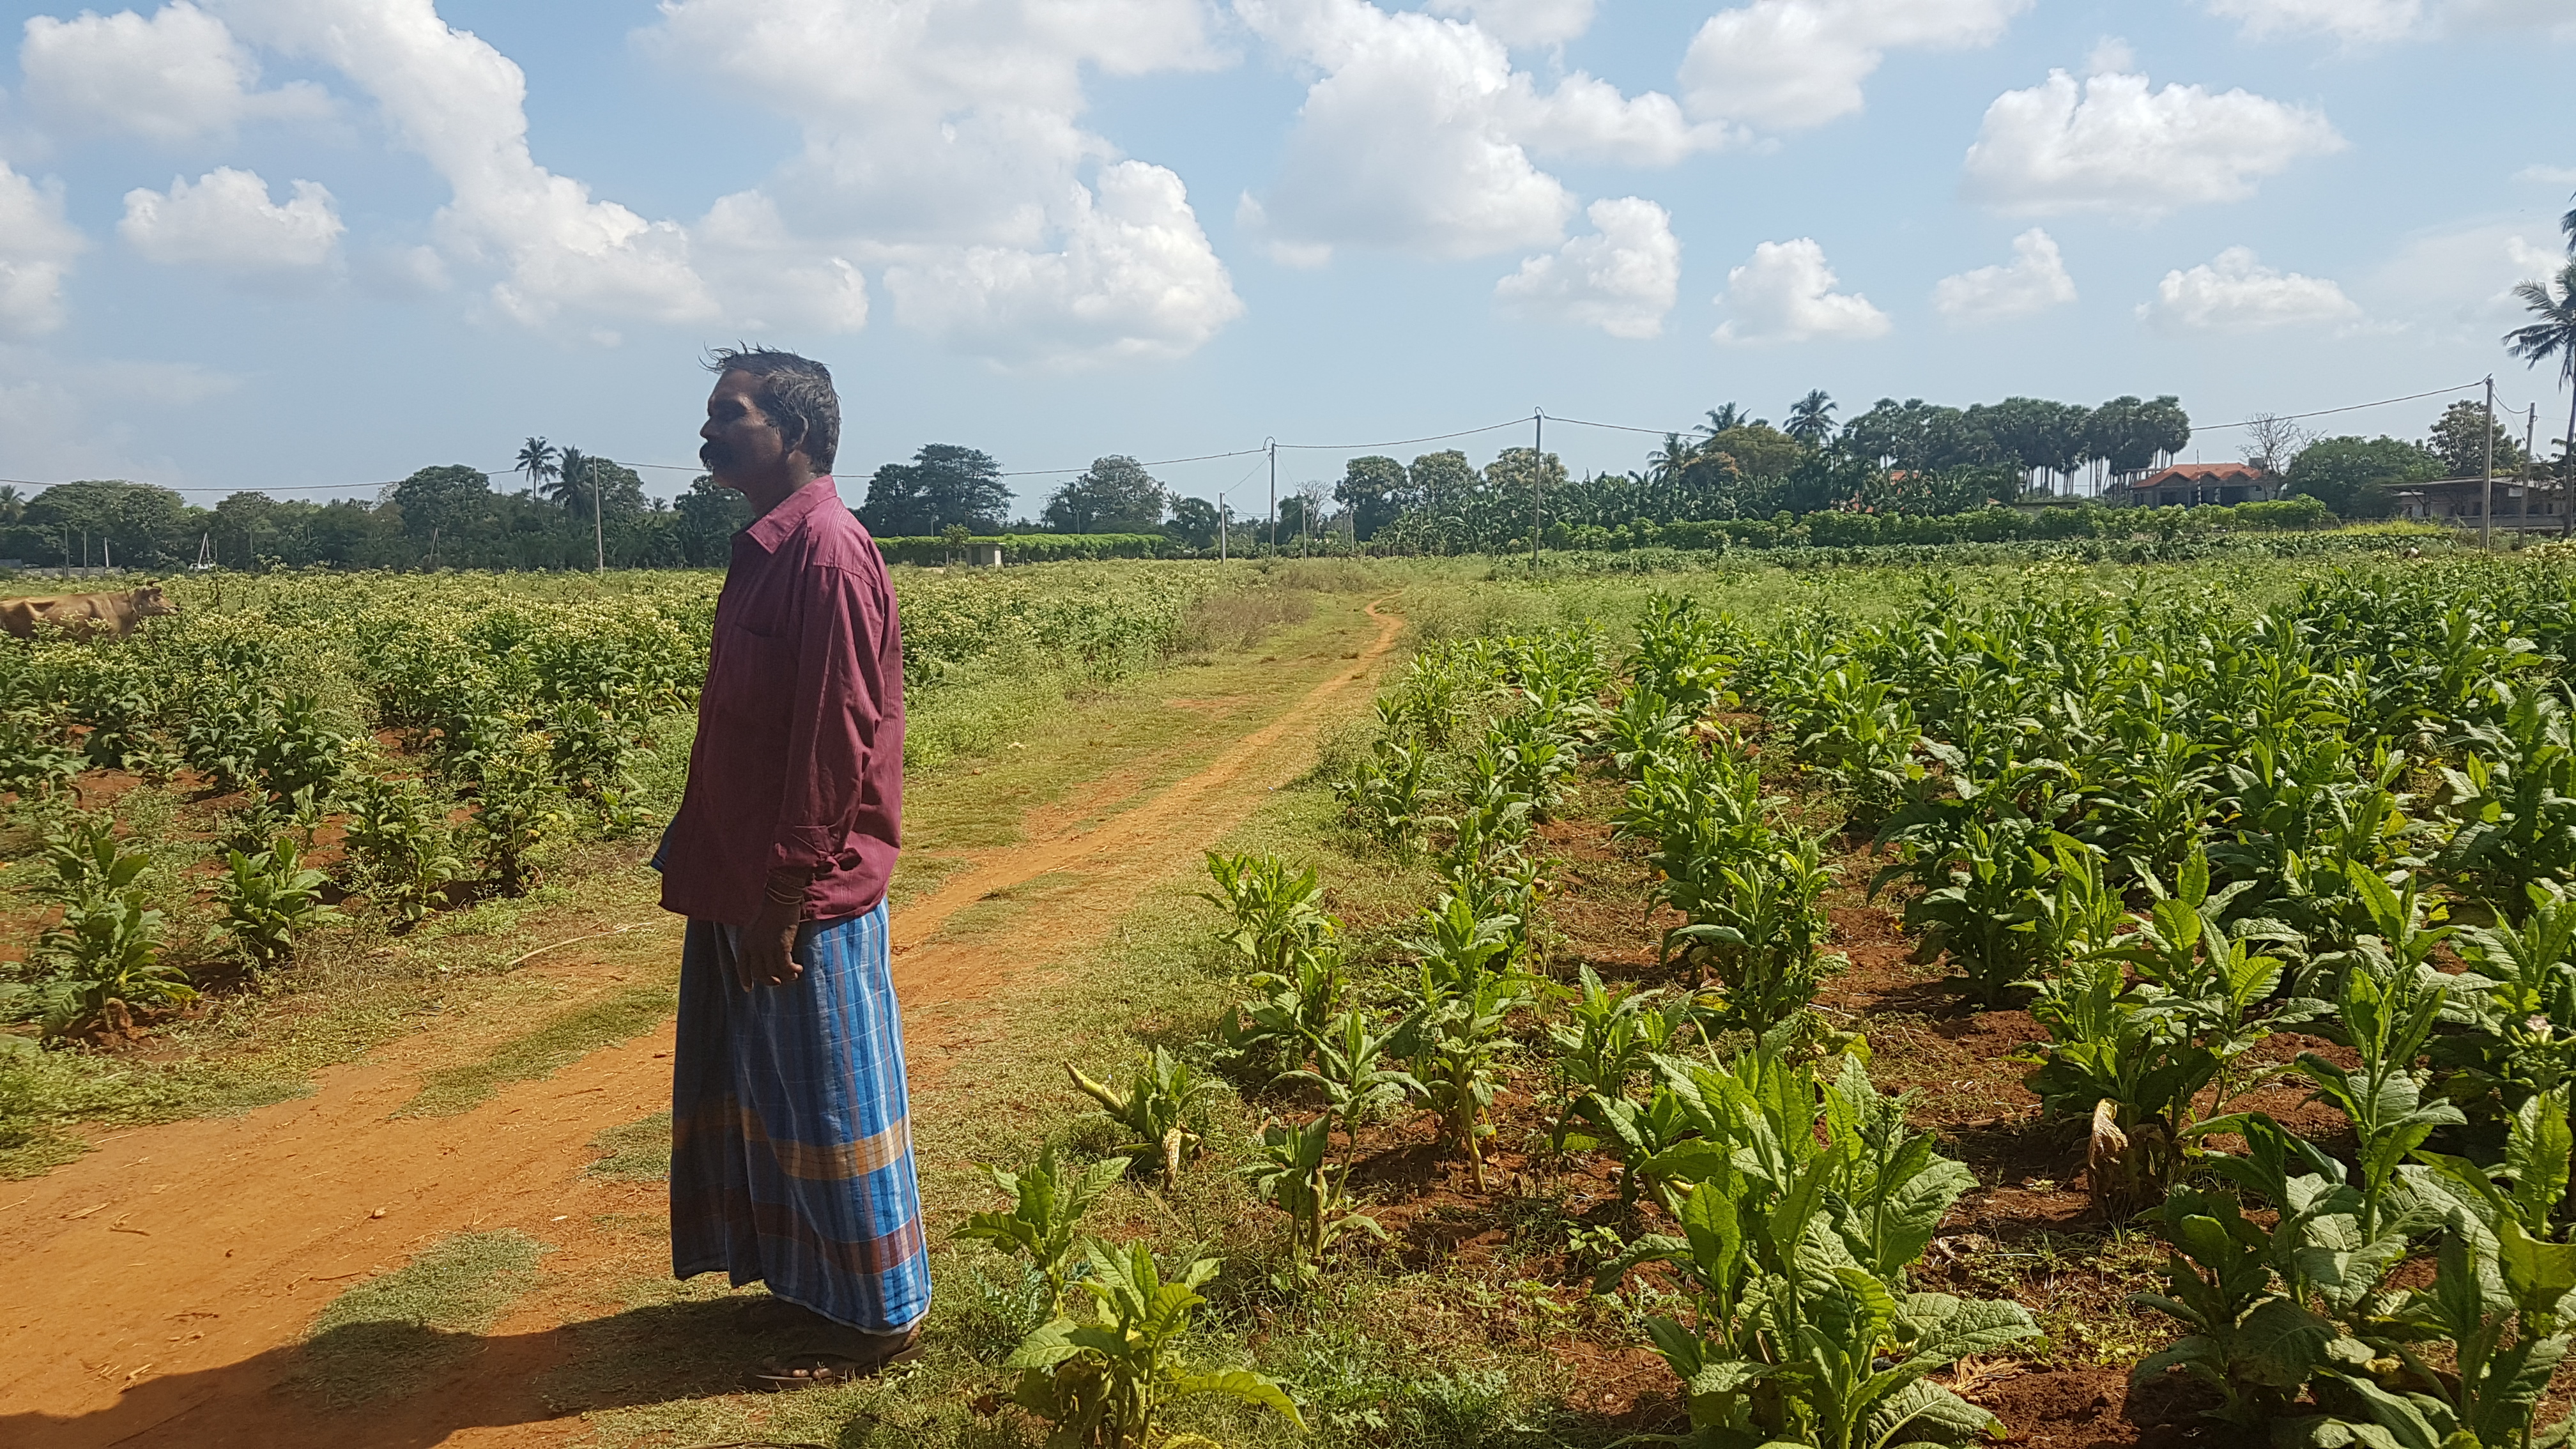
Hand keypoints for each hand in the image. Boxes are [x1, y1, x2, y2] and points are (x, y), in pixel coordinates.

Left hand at [734, 872, 807, 989]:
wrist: (780, 900)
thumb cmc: (770, 909)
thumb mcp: (755, 927)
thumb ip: (756, 940)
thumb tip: (763, 954)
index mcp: (745, 942)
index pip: (742, 966)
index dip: (745, 979)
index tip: (749, 989)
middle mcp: (754, 948)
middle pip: (759, 973)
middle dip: (769, 981)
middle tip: (779, 982)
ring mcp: (766, 948)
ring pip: (774, 972)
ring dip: (784, 977)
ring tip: (793, 975)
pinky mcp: (781, 947)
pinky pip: (786, 966)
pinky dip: (792, 971)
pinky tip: (799, 969)